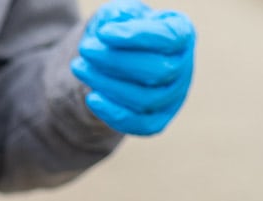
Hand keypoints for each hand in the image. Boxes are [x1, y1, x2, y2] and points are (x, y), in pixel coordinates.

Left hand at [71, 0, 194, 135]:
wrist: (109, 62)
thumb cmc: (118, 31)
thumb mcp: (116, 14)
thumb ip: (119, 14)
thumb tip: (115, 25)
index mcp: (181, 33)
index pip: (168, 38)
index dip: (136, 36)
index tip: (102, 32)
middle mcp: (183, 66)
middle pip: (157, 71)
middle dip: (115, 61)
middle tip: (85, 49)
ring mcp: (173, 97)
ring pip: (146, 99)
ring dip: (107, 84)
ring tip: (79, 67)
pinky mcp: (158, 120)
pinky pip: (141, 124)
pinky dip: (114, 113)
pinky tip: (92, 97)